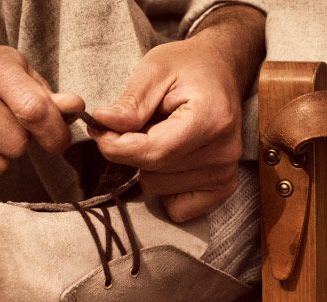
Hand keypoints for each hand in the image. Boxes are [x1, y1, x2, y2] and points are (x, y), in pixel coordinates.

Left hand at [89, 5, 264, 221]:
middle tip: (143, 126)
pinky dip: (165, 189)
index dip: (117, 147)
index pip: (153, 152)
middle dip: (134, 152)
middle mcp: (223, 153)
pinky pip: (176, 209)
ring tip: (165, 137)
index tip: (101, 132)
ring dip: (149, 168)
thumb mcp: (154, 70)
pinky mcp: (223, 190)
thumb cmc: (188, 69)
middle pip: (152, 173)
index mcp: (211, 120)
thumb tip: (102, 123)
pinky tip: (173, 161)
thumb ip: (130, 102)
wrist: (221, 74)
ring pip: (157, 190)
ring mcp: (226, 175)